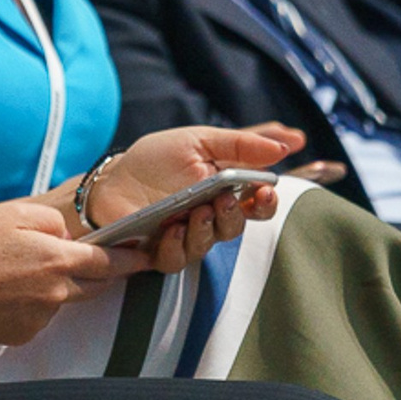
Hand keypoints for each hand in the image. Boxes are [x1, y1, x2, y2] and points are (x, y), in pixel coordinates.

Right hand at [0, 200, 145, 343]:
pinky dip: (30, 306)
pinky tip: (3, 293)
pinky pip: (38, 318)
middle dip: (98, 275)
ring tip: (15, 274)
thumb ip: (52, 222)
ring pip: (62, 302)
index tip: (148, 258)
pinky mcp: (22, 335)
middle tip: (83, 261)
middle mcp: (55, 294)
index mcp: (57, 260)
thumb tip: (69, 236)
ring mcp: (39, 318)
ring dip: (54, 289)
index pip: (109, 263)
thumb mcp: (14, 212)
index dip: (132, 260)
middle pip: (93, 287)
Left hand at [90, 126, 292, 271]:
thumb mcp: (198, 141)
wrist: (111, 176)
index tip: (266, 191)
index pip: (257, 205)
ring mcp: (186, 236)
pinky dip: (178, 245)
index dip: (266, 202)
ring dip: (206, 228)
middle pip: (236, 226)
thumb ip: (242, 144)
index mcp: (224, 191)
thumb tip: (289, 143)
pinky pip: (177, 259)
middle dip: (234, 215)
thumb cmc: (156, 159)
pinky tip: (172, 228)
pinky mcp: (161, 251)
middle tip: (223, 200)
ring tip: (197, 210)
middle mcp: (210, 217)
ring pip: (209, 243)